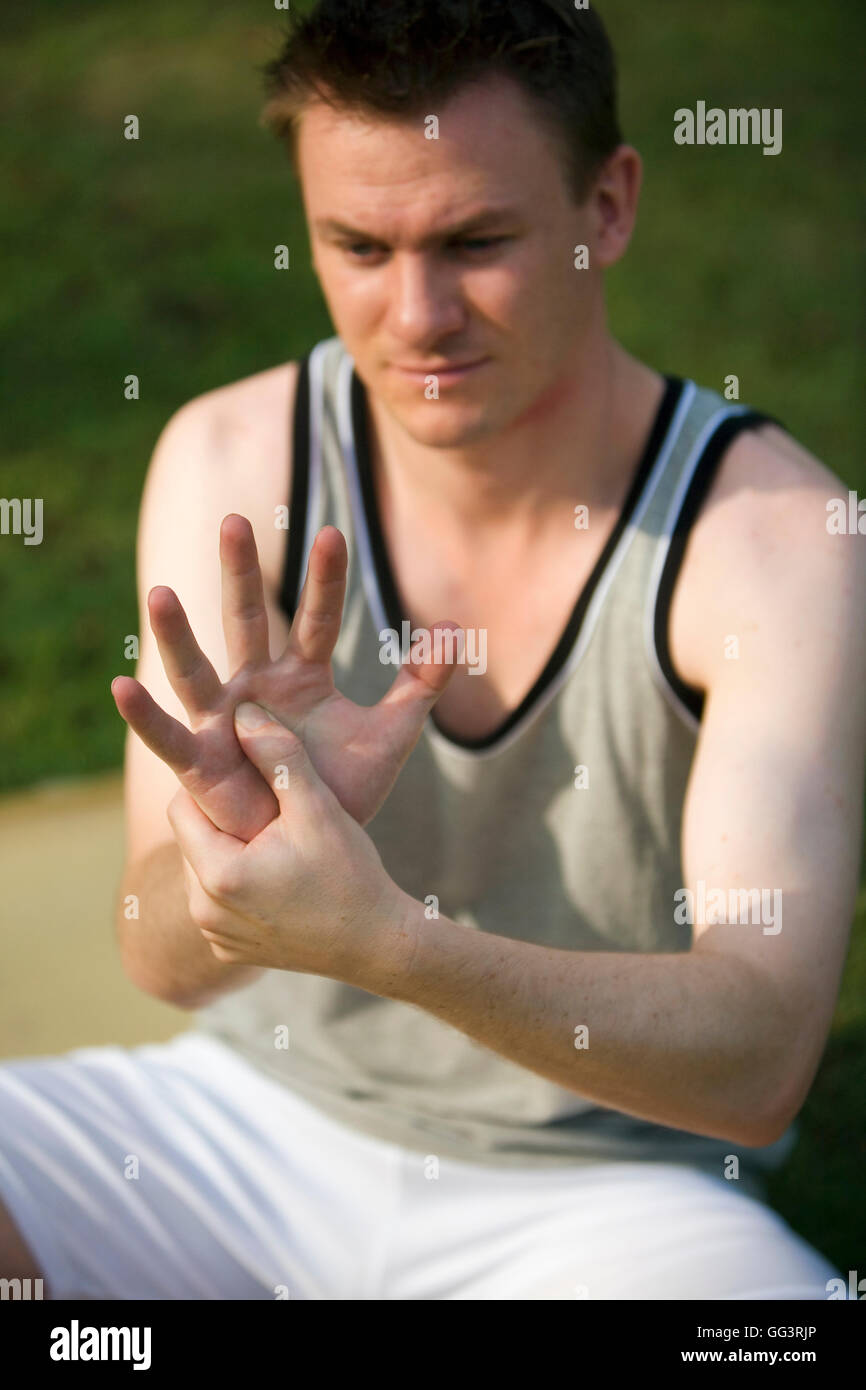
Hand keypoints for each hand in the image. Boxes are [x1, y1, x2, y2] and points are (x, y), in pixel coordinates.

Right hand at [112, 515, 460, 840]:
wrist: (311, 846)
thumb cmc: (342, 788)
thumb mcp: (390, 735)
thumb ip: (419, 684)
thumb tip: (454, 629)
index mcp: (301, 674)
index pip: (317, 617)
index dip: (325, 579)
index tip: (332, 533)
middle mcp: (255, 685)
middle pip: (246, 619)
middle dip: (240, 573)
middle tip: (235, 519)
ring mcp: (223, 719)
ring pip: (196, 668)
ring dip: (177, 632)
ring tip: (161, 593)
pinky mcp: (201, 761)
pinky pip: (169, 736)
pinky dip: (144, 715)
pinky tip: (119, 687)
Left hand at [167, 702, 413, 986]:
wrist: (378, 946)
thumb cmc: (351, 874)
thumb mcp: (317, 807)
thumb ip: (279, 756)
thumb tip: (243, 711)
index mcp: (218, 874)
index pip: (182, 808)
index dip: (212, 787)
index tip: (246, 779)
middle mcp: (204, 912)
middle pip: (191, 840)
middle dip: (221, 820)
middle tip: (265, 808)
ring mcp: (215, 937)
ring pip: (203, 871)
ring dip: (229, 851)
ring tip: (274, 841)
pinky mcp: (229, 952)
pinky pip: (218, 904)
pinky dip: (239, 887)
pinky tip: (279, 877)